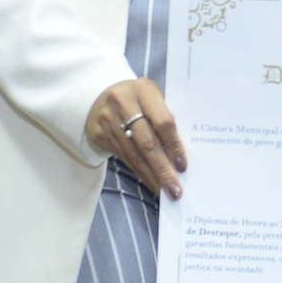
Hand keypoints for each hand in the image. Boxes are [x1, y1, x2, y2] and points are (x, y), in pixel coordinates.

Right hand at [87, 79, 185, 197]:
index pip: (163, 122)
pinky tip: (151, 182)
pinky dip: (140, 172)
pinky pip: (124, 158)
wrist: (99, 95)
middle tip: (175, 190)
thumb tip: (179, 154)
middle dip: (163, 170)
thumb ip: (164, 117)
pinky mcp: (100, 135)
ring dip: (151, 177)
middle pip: (147, 143)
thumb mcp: (153, 97)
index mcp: (143, 90)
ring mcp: (109, 120)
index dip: (174, 145)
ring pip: (134, 155)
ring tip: (165, 192)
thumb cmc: (137, 97)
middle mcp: (123, 104)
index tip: (182, 166)